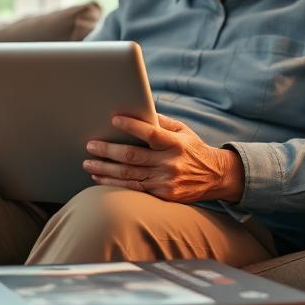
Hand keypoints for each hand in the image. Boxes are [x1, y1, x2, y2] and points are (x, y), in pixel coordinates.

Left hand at [82, 114, 243, 203]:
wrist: (216, 177)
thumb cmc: (192, 148)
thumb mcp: (182, 130)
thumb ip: (160, 122)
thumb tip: (137, 108)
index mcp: (175, 143)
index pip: (151, 134)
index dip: (132, 126)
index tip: (113, 119)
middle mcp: (170, 163)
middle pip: (133, 157)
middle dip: (108, 151)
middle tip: (90, 145)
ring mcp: (166, 181)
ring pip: (129, 175)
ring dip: (105, 169)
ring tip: (88, 163)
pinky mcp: (163, 195)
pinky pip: (133, 189)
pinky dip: (114, 183)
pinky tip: (100, 178)